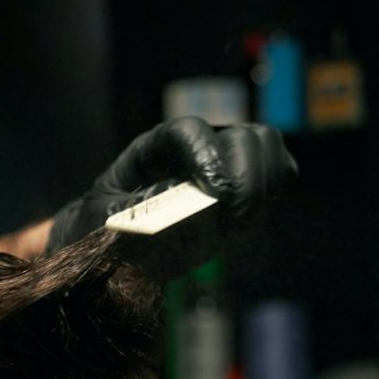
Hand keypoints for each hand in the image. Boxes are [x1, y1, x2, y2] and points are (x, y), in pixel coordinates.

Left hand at [46, 117, 297, 252]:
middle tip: (231, 215)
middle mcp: (193, 151)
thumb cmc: (101, 227)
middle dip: (243, 175)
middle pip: (240, 136)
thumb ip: (131, 213)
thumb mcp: (101, 221)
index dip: (205, 154)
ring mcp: (222, 166)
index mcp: (152, 150)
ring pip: (264, 146)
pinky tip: (249, 218)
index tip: (213, 193)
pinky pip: (277, 174)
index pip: (187, 131)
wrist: (110, 246)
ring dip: (261, 182)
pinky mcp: (243, 189)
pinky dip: (273, 190)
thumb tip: (173, 205)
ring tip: (240, 219)